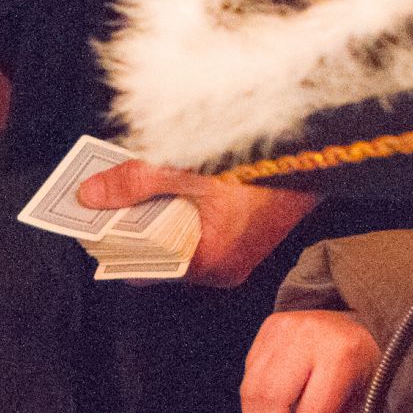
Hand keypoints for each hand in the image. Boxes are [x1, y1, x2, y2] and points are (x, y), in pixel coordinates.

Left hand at [77, 160, 316, 286]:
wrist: (321, 143)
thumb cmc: (261, 162)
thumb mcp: (183, 168)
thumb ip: (132, 183)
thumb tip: (91, 195)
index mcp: (211, 263)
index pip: (145, 269)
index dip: (115, 245)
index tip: (91, 222)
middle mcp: (226, 265)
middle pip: (161, 250)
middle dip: (133, 223)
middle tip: (105, 195)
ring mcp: (241, 246)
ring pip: (182, 233)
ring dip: (157, 209)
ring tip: (132, 181)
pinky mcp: (252, 225)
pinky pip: (203, 221)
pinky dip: (182, 202)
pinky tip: (168, 175)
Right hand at [242, 309, 379, 412]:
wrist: (357, 321)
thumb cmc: (362, 363)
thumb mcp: (361, 397)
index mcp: (341, 355)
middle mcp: (308, 337)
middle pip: (270, 400)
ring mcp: (284, 329)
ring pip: (252, 389)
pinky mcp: (268, 328)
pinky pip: (249, 375)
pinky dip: (255, 401)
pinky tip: (271, 408)